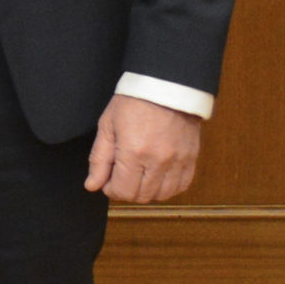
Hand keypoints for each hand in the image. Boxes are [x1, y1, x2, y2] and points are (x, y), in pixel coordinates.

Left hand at [85, 93, 201, 202]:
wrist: (165, 86)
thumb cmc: (132, 103)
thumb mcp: (107, 126)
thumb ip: (99, 159)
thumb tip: (92, 185)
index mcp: (133, 152)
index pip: (123, 191)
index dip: (111, 190)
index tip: (107, 181)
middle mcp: (158, 161)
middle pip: (142, 196)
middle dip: (127, 191)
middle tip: (120, 177)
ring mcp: (178, 161)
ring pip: (163, 195)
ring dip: (147, 191)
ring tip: (138, 176)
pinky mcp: (192, 158)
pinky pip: (182, 186)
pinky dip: (168, 187)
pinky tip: (158, 176)